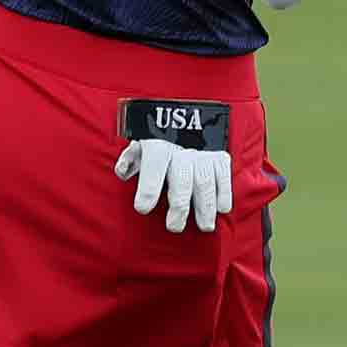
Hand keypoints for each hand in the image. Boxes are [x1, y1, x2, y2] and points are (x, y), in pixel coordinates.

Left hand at [115, 140, 231, 232]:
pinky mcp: (219, 157)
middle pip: (182, 179)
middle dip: (179, 205)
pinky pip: (224, 176)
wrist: (187, 120)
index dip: (148, 188)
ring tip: (204, 226)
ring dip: (206, 206)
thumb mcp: (140, 146)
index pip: (154, 166)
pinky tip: (221, 209)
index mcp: (157, 146)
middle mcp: (181, 149)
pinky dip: (224, 193)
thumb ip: (129, 160)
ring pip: (205, 181)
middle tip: (175, 226)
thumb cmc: (158, 143)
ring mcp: (202, 154)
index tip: (143, 208)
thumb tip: (122, 172)